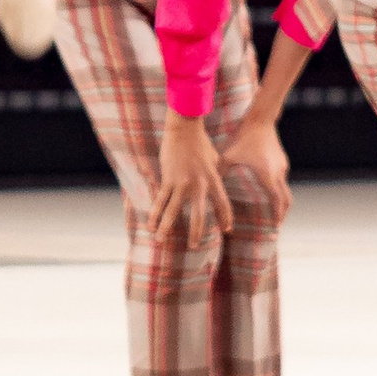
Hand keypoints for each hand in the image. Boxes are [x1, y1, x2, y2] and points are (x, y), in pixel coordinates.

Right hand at [153, 111, 233, 242]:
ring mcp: (183, 184)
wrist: (185, 129)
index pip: (223, 204)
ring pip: (173, 211)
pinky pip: (160, 200)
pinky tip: (150, 224)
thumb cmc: (201, 142)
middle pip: (198, 215)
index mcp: (214, 180)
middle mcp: (199, 185)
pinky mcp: (168, 179)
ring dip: (167, 228)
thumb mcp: (216, 159)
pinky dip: (154, 213)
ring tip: (160, 241)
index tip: (227, 230)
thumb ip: (217, 174)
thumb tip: (220, 182)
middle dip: (196, 233)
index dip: (225, 218)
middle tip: (194, 246)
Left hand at [217, 110, 290, 223]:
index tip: (275, 226)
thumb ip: (220, 171)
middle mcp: (278, 173)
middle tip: (277, 224)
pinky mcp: (281, 160)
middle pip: (287, 199)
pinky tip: (269, 189)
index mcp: (267, 176)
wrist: (260, 119)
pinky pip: (282, 178)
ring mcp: (282, 166)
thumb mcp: (229, 156)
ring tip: (273, 210)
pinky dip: (278, 188)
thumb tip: (207, 185)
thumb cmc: (244, 137)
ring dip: (281, 200)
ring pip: (285, 189)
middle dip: (283, 213)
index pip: (277, 202)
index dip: (277, 216)